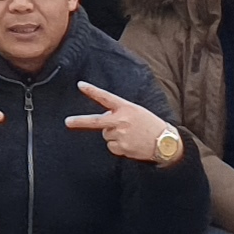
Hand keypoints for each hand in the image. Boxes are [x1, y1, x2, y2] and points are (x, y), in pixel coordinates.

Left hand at [64, 79, 178, 164]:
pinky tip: (130, 144)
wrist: (165, 142)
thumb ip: (119, 113)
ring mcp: (121, 135)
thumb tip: (103, 121)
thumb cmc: (150, 124)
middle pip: (95, 121)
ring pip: (106, 135)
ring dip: (113, 136)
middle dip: (79, 122)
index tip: (80, 85)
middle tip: (67, 122)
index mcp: (125, 107)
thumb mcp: (136, 111)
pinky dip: (118, 146)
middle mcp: (121, 120)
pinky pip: (111, 147)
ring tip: (129, 135)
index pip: (106, 97)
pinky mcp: (122, 147)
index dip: (92, 91)